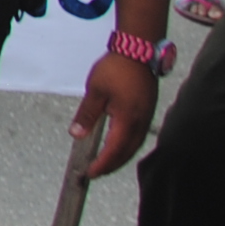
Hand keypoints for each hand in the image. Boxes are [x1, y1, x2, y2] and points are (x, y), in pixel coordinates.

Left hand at [71, 49, 159, 177]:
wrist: (138, 52)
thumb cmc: (116, 69)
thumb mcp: (95, 92)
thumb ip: (87, 115)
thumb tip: (77, 134)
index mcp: (127, 120)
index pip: (114, 150)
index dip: (102, 164)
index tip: (90, 173)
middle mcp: (140, 123)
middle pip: (126, 153)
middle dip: (111, 165)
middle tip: (96, 172)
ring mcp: (147, 118)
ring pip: (134, 146)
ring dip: (120, 157)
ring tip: (105, 163)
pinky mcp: (148, 111)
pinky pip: (138, 136)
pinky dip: (127, 146)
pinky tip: (119, 144)